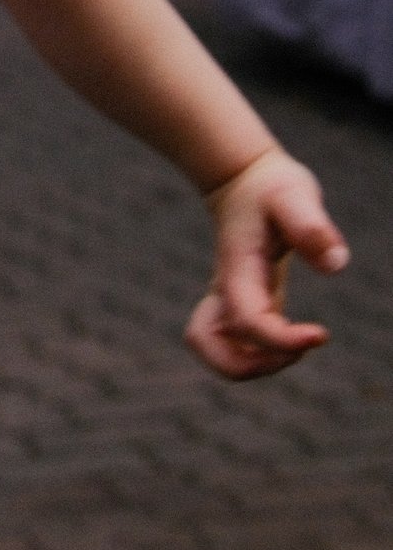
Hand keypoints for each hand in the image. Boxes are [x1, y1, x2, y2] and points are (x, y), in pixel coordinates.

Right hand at [185, 141, 347, 380]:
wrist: (245, 182)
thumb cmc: (272, 188)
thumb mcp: (293, 194)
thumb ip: (311, 225)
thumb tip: (335, 265)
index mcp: (237, 271)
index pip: (248, 322)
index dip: (281, 340)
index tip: (322, 334)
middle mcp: (226, 292)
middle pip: (214, 350)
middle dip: (256, 365)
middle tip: (301, 347)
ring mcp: (229, 302)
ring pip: (218, 355)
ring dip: (254, 367)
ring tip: (297, 347)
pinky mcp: (242, 307)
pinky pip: (237, 348)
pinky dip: (261, 357)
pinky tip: (295, 338)